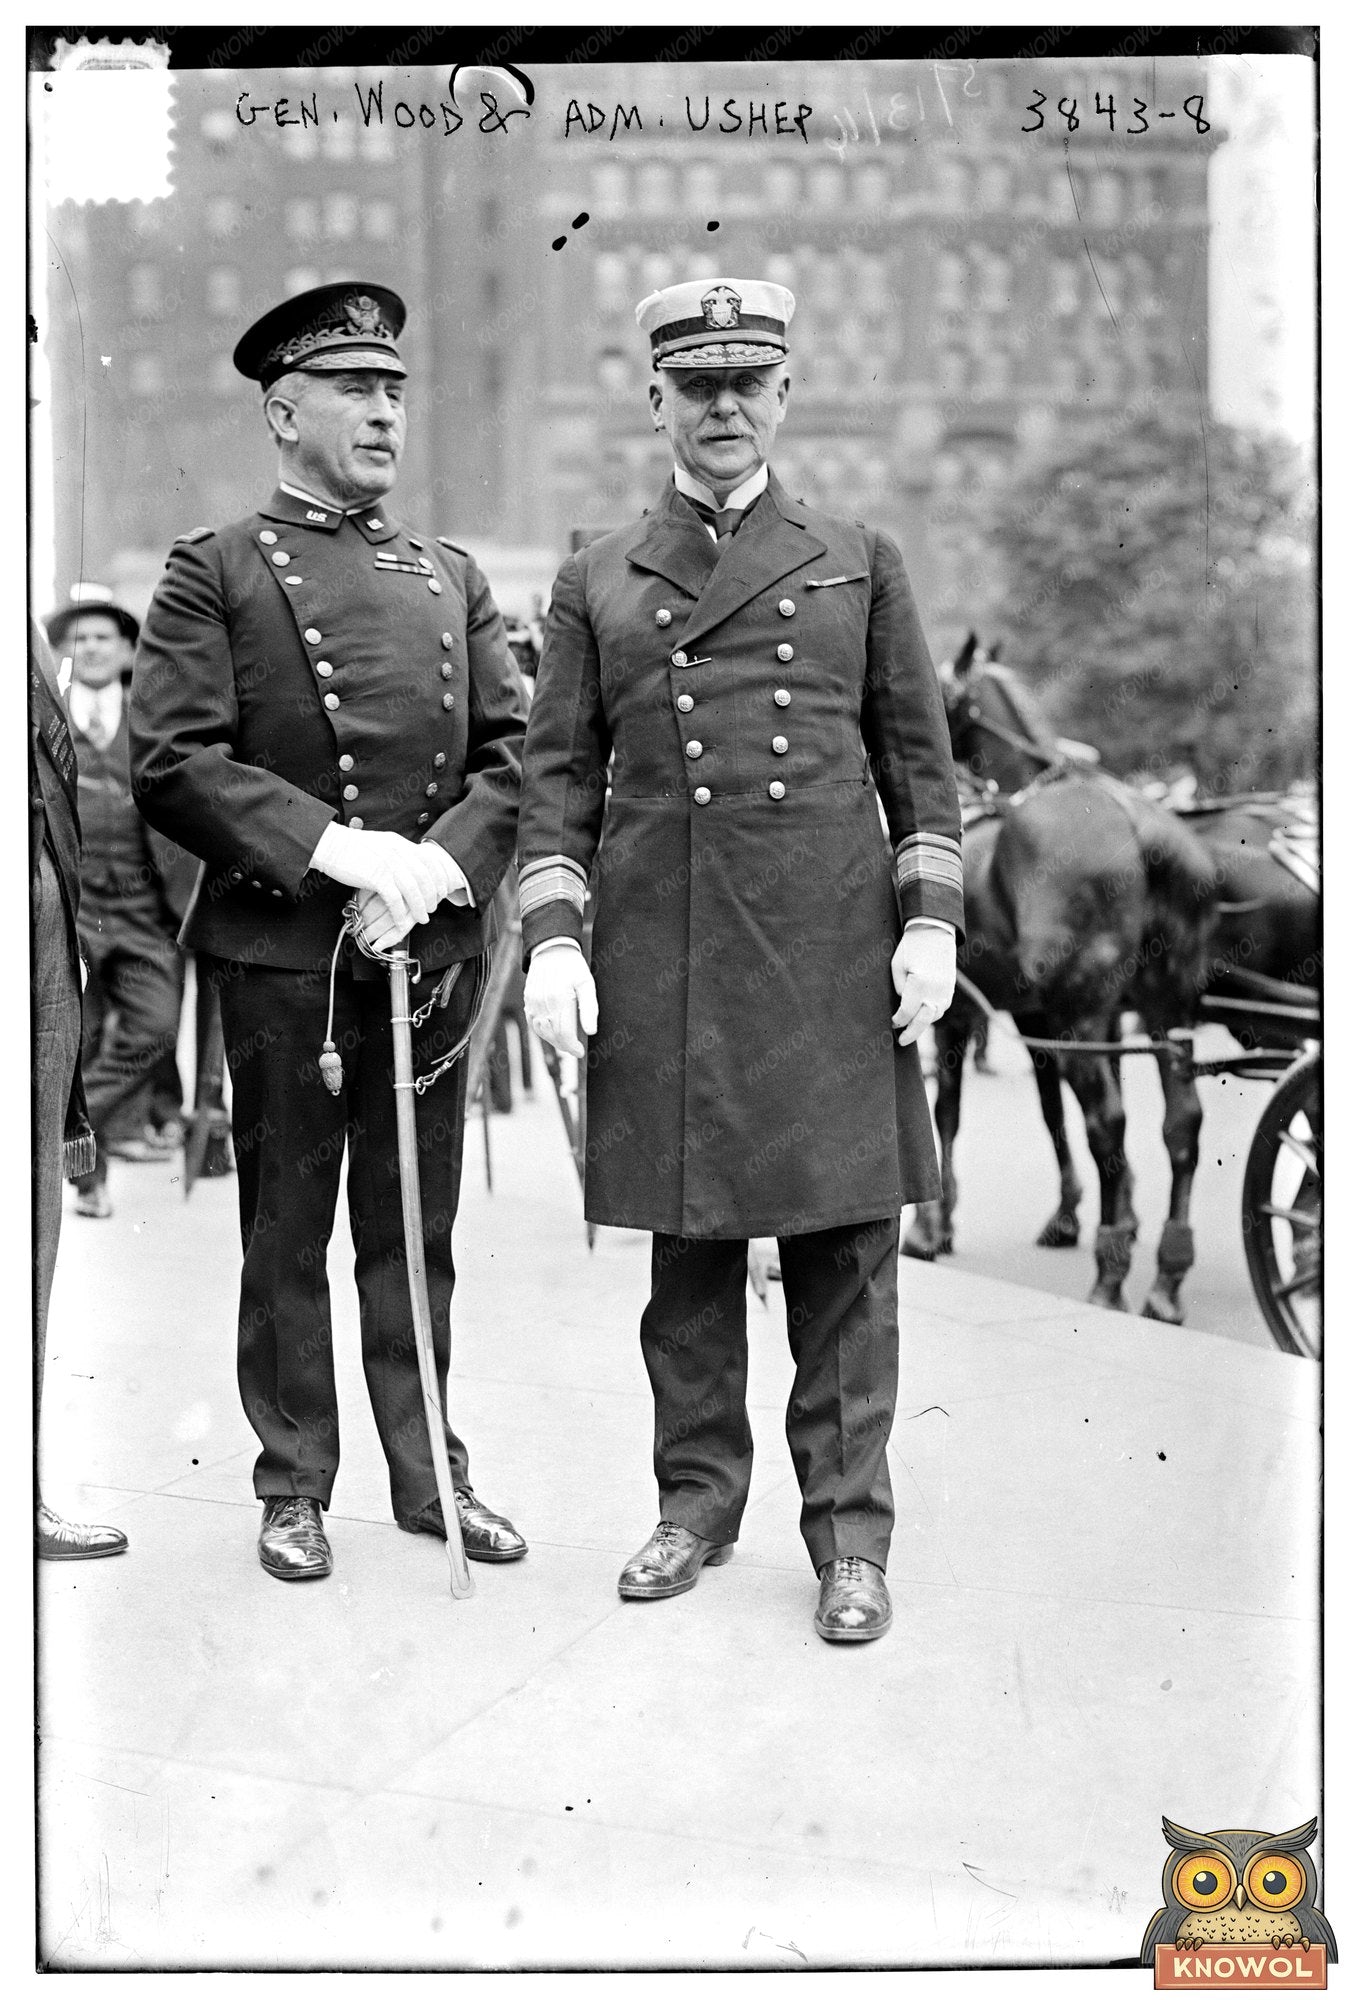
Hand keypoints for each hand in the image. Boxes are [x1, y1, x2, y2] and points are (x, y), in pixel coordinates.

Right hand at [313, 825, 447, 947]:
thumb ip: (398, 853)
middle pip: (425, 877)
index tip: (442, 890)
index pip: (429, 860)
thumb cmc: (352, 848)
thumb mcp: (381, 844)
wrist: (330, 846)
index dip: (439, 877)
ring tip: (422, 918)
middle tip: (433, 908)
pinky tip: (402, 922)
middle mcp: (398, 852)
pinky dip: (401, 913)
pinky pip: (395, 900)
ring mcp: (388, 864)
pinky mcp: (376, 877)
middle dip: (432, 896)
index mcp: (400, 843)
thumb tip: (412, 867)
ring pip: (413, 890)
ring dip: (420, 907)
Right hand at [523, 946, 597, 1057]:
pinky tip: (551, 1030)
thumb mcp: (587, 984)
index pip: (564, 1034)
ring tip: (565, 1040)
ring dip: (553, 1040)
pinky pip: (533, 1022)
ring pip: (541, 1031)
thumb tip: (591, 1031)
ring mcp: (533, 1002)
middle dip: (564, 1046)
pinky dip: (542, 1031)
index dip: (572, 1047)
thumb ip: (589, 1009)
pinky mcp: (528, 1000)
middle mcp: (543, 1002)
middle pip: (552, 1035)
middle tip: (575, 1048)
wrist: (552, 949)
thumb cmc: (572, 967)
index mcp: (560, 999)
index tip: (580, 1051)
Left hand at [891, 925, 955, 1045]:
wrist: (935, 931)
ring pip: (934, 1016)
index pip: (906, 1012)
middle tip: (901, 1041)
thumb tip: (903, 1005)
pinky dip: (932, 1014)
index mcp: (919, 984)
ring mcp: (946, 990)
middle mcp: (936, 990)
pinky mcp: (951, 989)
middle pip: (923, 1021)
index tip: (892, 1023)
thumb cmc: (911, 946)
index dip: (897, 1020)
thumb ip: (899, 989)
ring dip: (922, 1024)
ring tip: (910, 1029)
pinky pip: (941, 1008)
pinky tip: (922, 1016)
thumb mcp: (897, 966)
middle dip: (911, 1033)